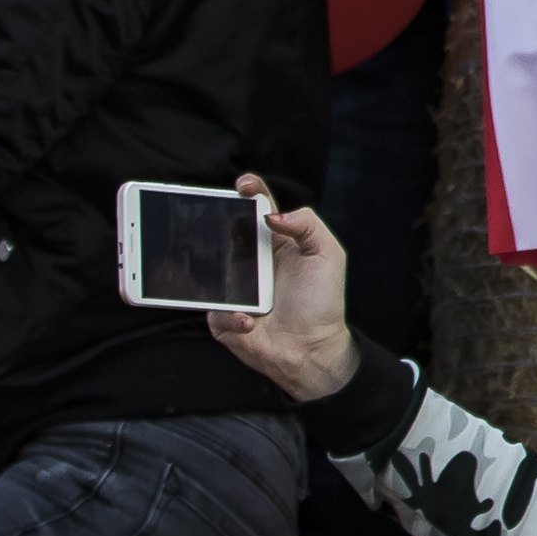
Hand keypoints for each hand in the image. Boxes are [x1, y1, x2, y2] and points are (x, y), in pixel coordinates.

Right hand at [206, 176, 363, 401]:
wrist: (312, 350)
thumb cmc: (322, 302)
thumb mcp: (328, 255)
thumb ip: (307, 224)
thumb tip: (270, 214)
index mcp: (274, 243)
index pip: (257, 209)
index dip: (249, 191)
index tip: (243, 185)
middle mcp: (250, 262)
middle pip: (224, 232)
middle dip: (212, 221)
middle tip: (208, 214)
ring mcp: (234, 289)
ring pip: (208, 270)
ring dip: (208, 268)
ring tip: (217, 272)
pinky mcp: (224, 318)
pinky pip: (215, 310)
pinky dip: (231, 315)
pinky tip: (250, 319)